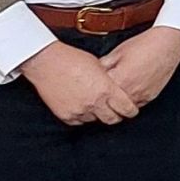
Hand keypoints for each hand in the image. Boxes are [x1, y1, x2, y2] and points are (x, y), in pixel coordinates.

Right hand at [20, 42, 140, 124]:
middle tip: (116, 112)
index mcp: (106, 89)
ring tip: (94, 104)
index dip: (131, 111)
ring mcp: (79, 111)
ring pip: (95, 120)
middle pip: (113, 119)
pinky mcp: (66, 115)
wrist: (47, 63)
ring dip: (97, 114)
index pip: (126, 108)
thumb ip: (108, 80)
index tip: (132, 111)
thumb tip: (116, 88)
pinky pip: (79, 121)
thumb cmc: (72, 59)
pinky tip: (81, 106)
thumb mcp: (99, 66)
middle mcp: (94, 103)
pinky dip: (82, 116)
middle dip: (117, 116)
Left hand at [99, 25, 179, 107]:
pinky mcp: (149, 97)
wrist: (167, 44)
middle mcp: (130, 91)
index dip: (91, 91)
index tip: (88, 90)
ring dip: (115, 104)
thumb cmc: (144, 45)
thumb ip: (103, 65)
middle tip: (97, 96)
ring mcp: (141, 96)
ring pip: (122, 109)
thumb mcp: (117, 51)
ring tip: (112, 95)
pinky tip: (126, 92)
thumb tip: (93, 72)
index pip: (99, 93)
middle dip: (102, 101)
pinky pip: (135, 106)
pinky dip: (128, 101)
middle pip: (109, 105)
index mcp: (119, 79)